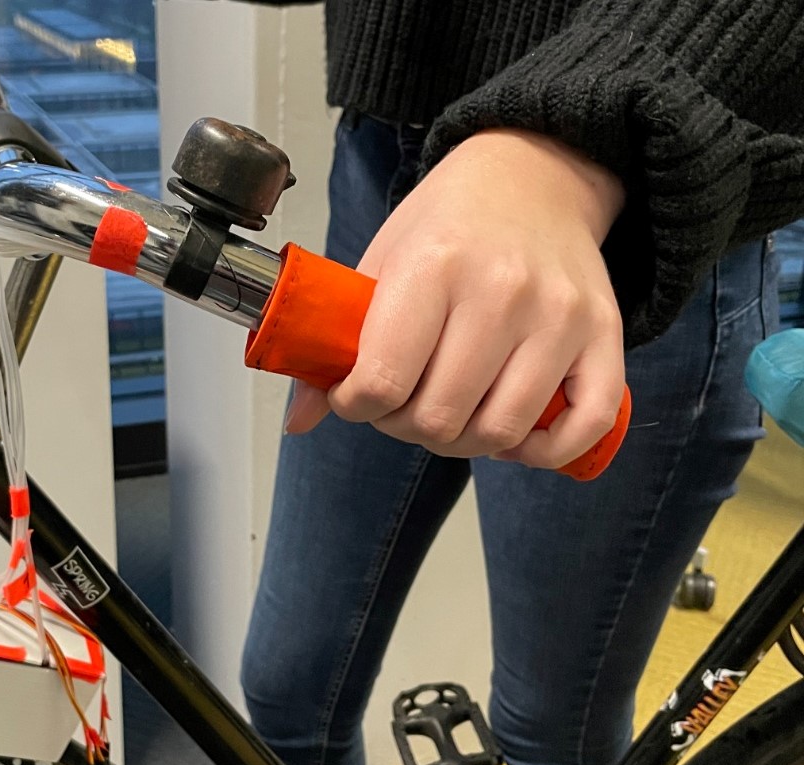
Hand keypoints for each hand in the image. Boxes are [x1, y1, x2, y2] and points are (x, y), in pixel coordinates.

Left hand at [284, 128, 626, 468]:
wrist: (533, 176)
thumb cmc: (448, 224)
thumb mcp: (379, 263)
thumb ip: (337, 344)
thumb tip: (298, 420)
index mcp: (433, 266)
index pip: (382, 381)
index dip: (357, 406)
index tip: (357, 395)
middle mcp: (502, 290)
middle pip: (438, 417)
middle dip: (404, 426)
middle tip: (402, 404)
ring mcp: (560, 314)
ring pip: (501, 431)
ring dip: (463, 442)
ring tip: (448, 414)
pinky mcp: (604, 333)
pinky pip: (585, 424)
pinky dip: (543, 450)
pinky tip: (512, 435)